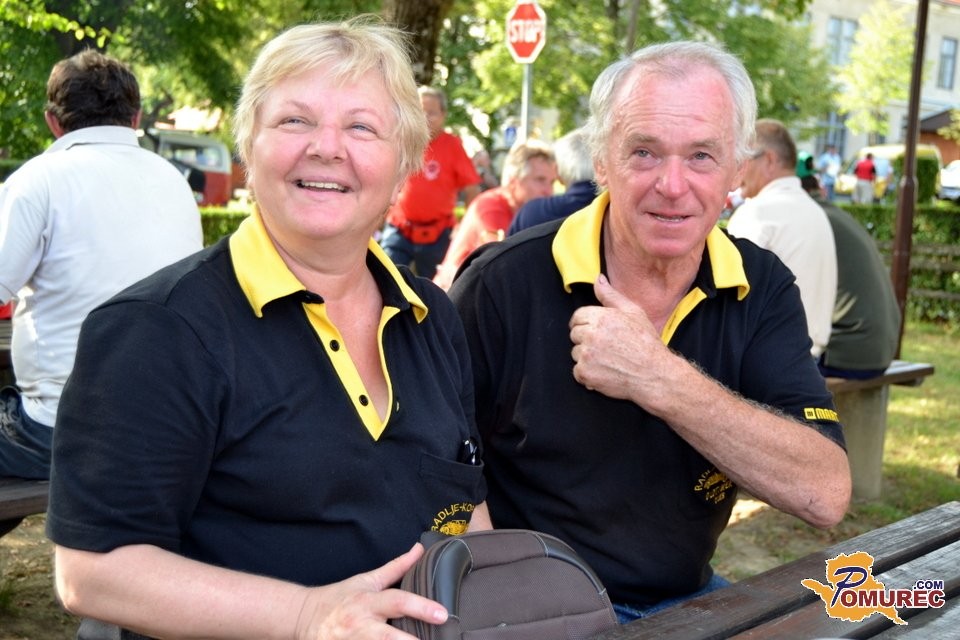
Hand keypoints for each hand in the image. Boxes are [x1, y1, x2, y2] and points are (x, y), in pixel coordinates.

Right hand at [295, 544, 445, 639]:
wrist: (303, 617)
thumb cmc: (340, 598)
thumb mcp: (367, 580)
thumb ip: (396, 567)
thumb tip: (420, 549)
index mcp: (368, 602)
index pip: (397, 601)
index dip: (421, 607)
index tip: (443, 614)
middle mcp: (361, 625)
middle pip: (388, 638)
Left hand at [568, 275, 675, 407]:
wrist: (654, 374)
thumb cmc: (646, 343)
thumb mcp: (633, 312)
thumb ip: (611, 295)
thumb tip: (598, 279)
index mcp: (601, 318)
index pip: (577, 316)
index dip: (586, 323)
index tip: (595, 331)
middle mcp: (591, 335)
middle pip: (575, 334)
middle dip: (586, 339)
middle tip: (606, 347)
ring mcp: (587, 355)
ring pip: (576, 353)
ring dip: (587, 357)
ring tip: (608, 359)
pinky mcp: (585, 373)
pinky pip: (577, 371)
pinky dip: (587, 374)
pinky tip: (604, 372)